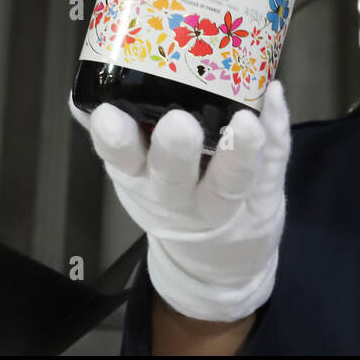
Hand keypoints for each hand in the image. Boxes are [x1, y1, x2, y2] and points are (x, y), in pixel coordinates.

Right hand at [71, 82, 290, 323]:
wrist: (216, 262)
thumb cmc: (173, 201)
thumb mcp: (135, 177)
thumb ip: (117, 139)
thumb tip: (82, 99)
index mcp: (140, 180)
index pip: (121, 161)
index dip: (115, 141)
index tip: (109, 115)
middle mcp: (178, 196)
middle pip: (174, 177)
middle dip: (175, 152)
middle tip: (178, 123)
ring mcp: (224, 201)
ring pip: (230, 181)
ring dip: (238, 152)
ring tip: (245, 121)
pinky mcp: (263, 198)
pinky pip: (274, 162)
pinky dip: (277, 129)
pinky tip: (276, 97)